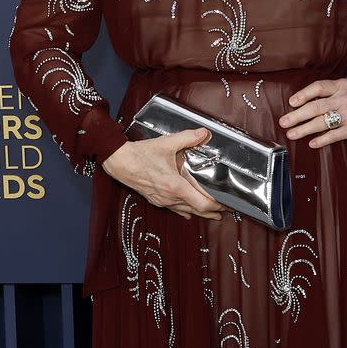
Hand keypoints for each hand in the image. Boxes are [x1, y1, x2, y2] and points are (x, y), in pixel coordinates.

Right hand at [101, 127, 230, 221]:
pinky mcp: (155, 200)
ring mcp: (162, 200)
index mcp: (176, 186)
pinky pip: (174, 209)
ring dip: (200, 213)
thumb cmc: (140, 155)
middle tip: (225, 211)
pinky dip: (185, 211)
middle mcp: (170, 197)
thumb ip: (188, 137)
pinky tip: (188, 213)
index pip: (203, 204)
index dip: (217, 207)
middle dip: (213, 212)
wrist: (119, 161)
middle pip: (197, 211)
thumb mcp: (168, 143)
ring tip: (212, 214)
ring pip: (186, 212)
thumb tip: (204, 133)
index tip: (227, 205)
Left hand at [276, 78, 346, 147]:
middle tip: (284, 121)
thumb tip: (306, 99)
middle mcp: (344, 99)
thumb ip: (331, 92)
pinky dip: (321, 140)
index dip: (303, 94)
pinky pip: (333, 135)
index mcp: (342, 86)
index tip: (292, 102)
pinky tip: (311, 143)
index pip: (318, 87)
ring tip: (292, 134)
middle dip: (297, 115)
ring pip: (322, 122)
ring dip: (304, 129)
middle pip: (316, 107)